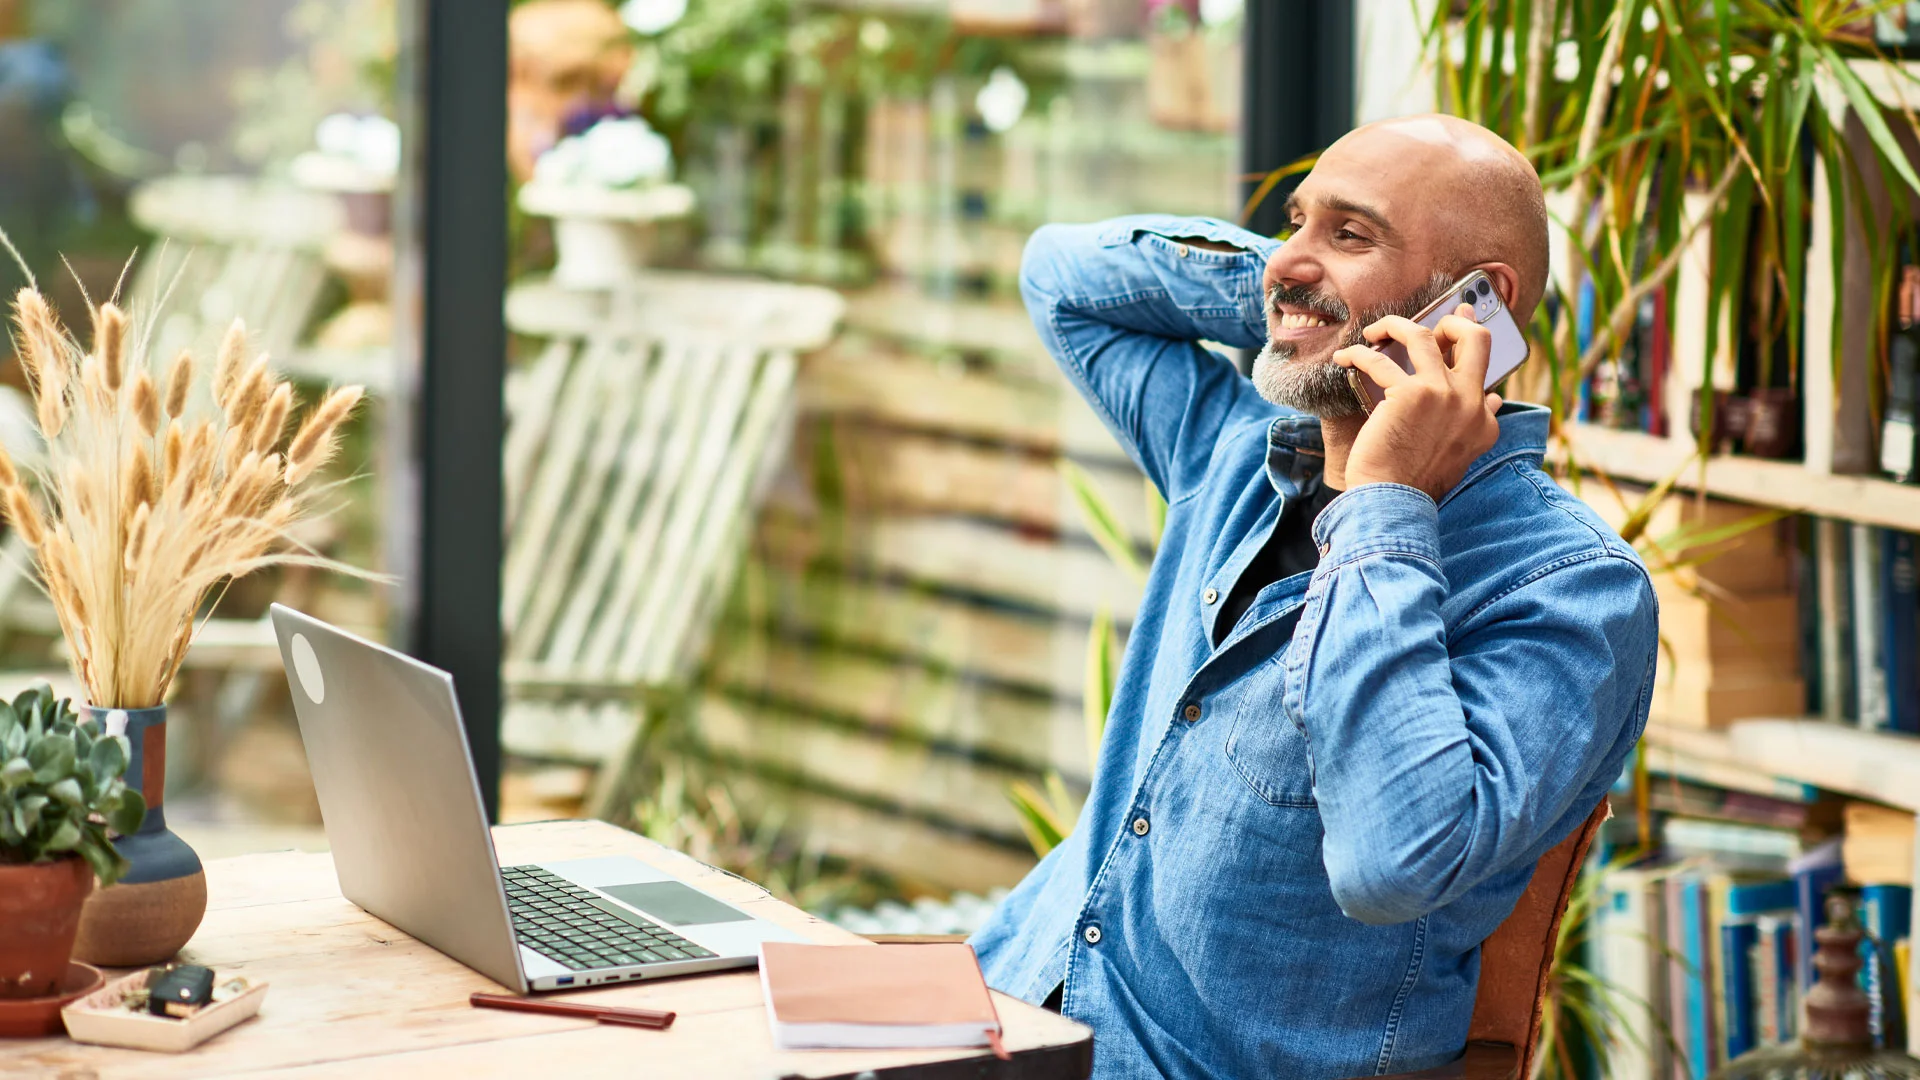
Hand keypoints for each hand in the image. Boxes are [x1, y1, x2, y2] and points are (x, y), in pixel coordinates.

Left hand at [1333, 305, 1502, 501]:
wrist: (1394, 501)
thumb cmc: (1415, 481)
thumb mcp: (1460, 454)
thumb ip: (1476, 423)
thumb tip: (1493, 398)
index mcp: (1484, 420)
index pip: (1486, 370)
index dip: (1468, 343)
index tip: (1459, 321)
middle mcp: (1470, 401)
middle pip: (1475, 338)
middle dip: (1451, 321)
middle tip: (1425, 323)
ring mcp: (1443, 394)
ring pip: (1422, 334)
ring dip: (1394, 325)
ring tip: (1374, 331)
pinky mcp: (1409, 393)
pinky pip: (1377, 359)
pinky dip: (1357, 354)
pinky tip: (1344, 358)